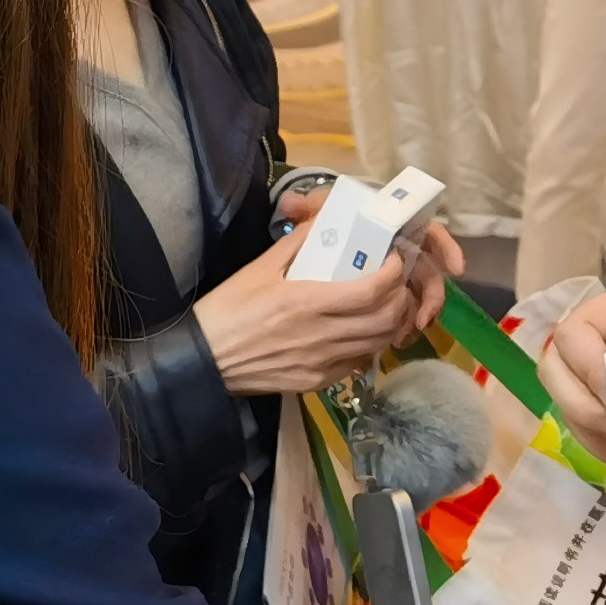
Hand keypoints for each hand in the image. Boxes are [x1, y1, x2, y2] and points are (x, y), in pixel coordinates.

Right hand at [193, 226, 436, 395]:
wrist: (203, 361)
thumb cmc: (227, 310)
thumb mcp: (259, 269)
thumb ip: (297, 244)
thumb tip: (326, 222)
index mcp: (307, 301)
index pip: (372, 289)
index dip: (394, 273)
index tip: (394, 259)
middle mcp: (321, 335)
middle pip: (386, 319)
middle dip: (401, 298)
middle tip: (396, 283)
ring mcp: (321, 363)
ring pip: (378, 344)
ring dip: (390, 323)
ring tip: (385, 305)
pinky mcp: (316, 382)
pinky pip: (357, 364)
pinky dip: (369, 346)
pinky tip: (359, 333)